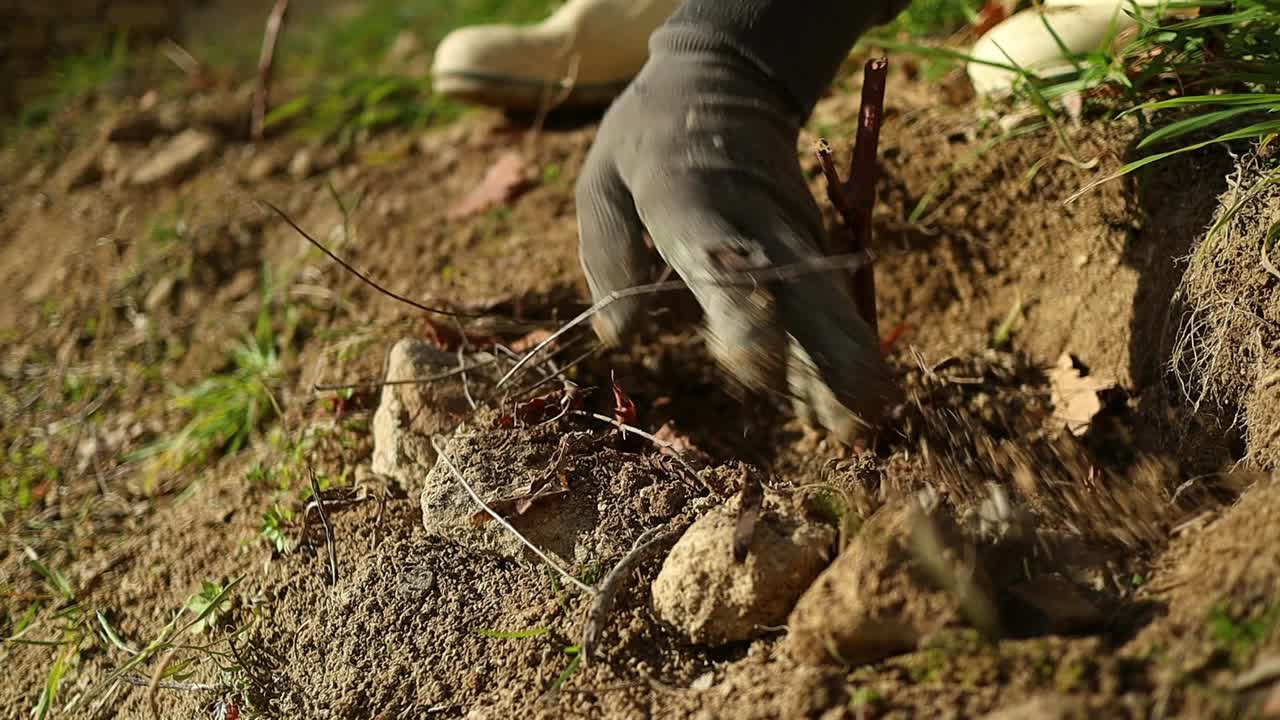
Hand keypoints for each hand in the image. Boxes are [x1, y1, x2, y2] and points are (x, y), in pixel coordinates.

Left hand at [574, 12, 902, 441]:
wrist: (729, 79)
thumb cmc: (650, 139)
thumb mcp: (604, 179)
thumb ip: (607, 253)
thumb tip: (618, 334)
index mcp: (689, 199)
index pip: (718, 254)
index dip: (737, 307)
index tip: (754, 362)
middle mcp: (755, 222)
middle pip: (798, 288)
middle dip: (825, 356)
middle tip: (850, 418)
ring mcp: (791, 235)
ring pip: (825, 304)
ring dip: (846, 365)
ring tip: (865, 426)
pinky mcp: (810, 248)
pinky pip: (826, 307)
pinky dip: (843, 354)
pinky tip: (855, 407)